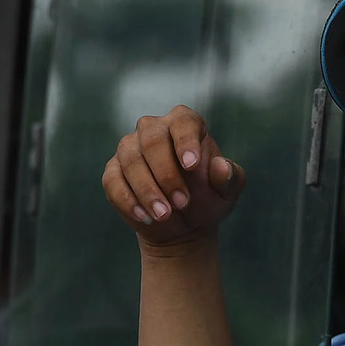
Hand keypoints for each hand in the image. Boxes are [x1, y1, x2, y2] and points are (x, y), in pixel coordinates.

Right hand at [102, 105, 246, 249]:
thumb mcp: (227, 192)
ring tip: (165, 215)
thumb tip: (222, 167)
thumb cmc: (208, 198)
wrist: (183, 222)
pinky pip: (113, 180)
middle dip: (167, 175)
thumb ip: (231, 178)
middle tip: (182, 203)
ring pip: (131, 160)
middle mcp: (154, 129)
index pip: (183, 122)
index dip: (186, 142)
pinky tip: (145, 217)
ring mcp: (130, 148)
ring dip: (148, 190)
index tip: (192, 166)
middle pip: (152, 141)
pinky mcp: (114, 171)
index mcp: (185, 124)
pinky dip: (128, 200)